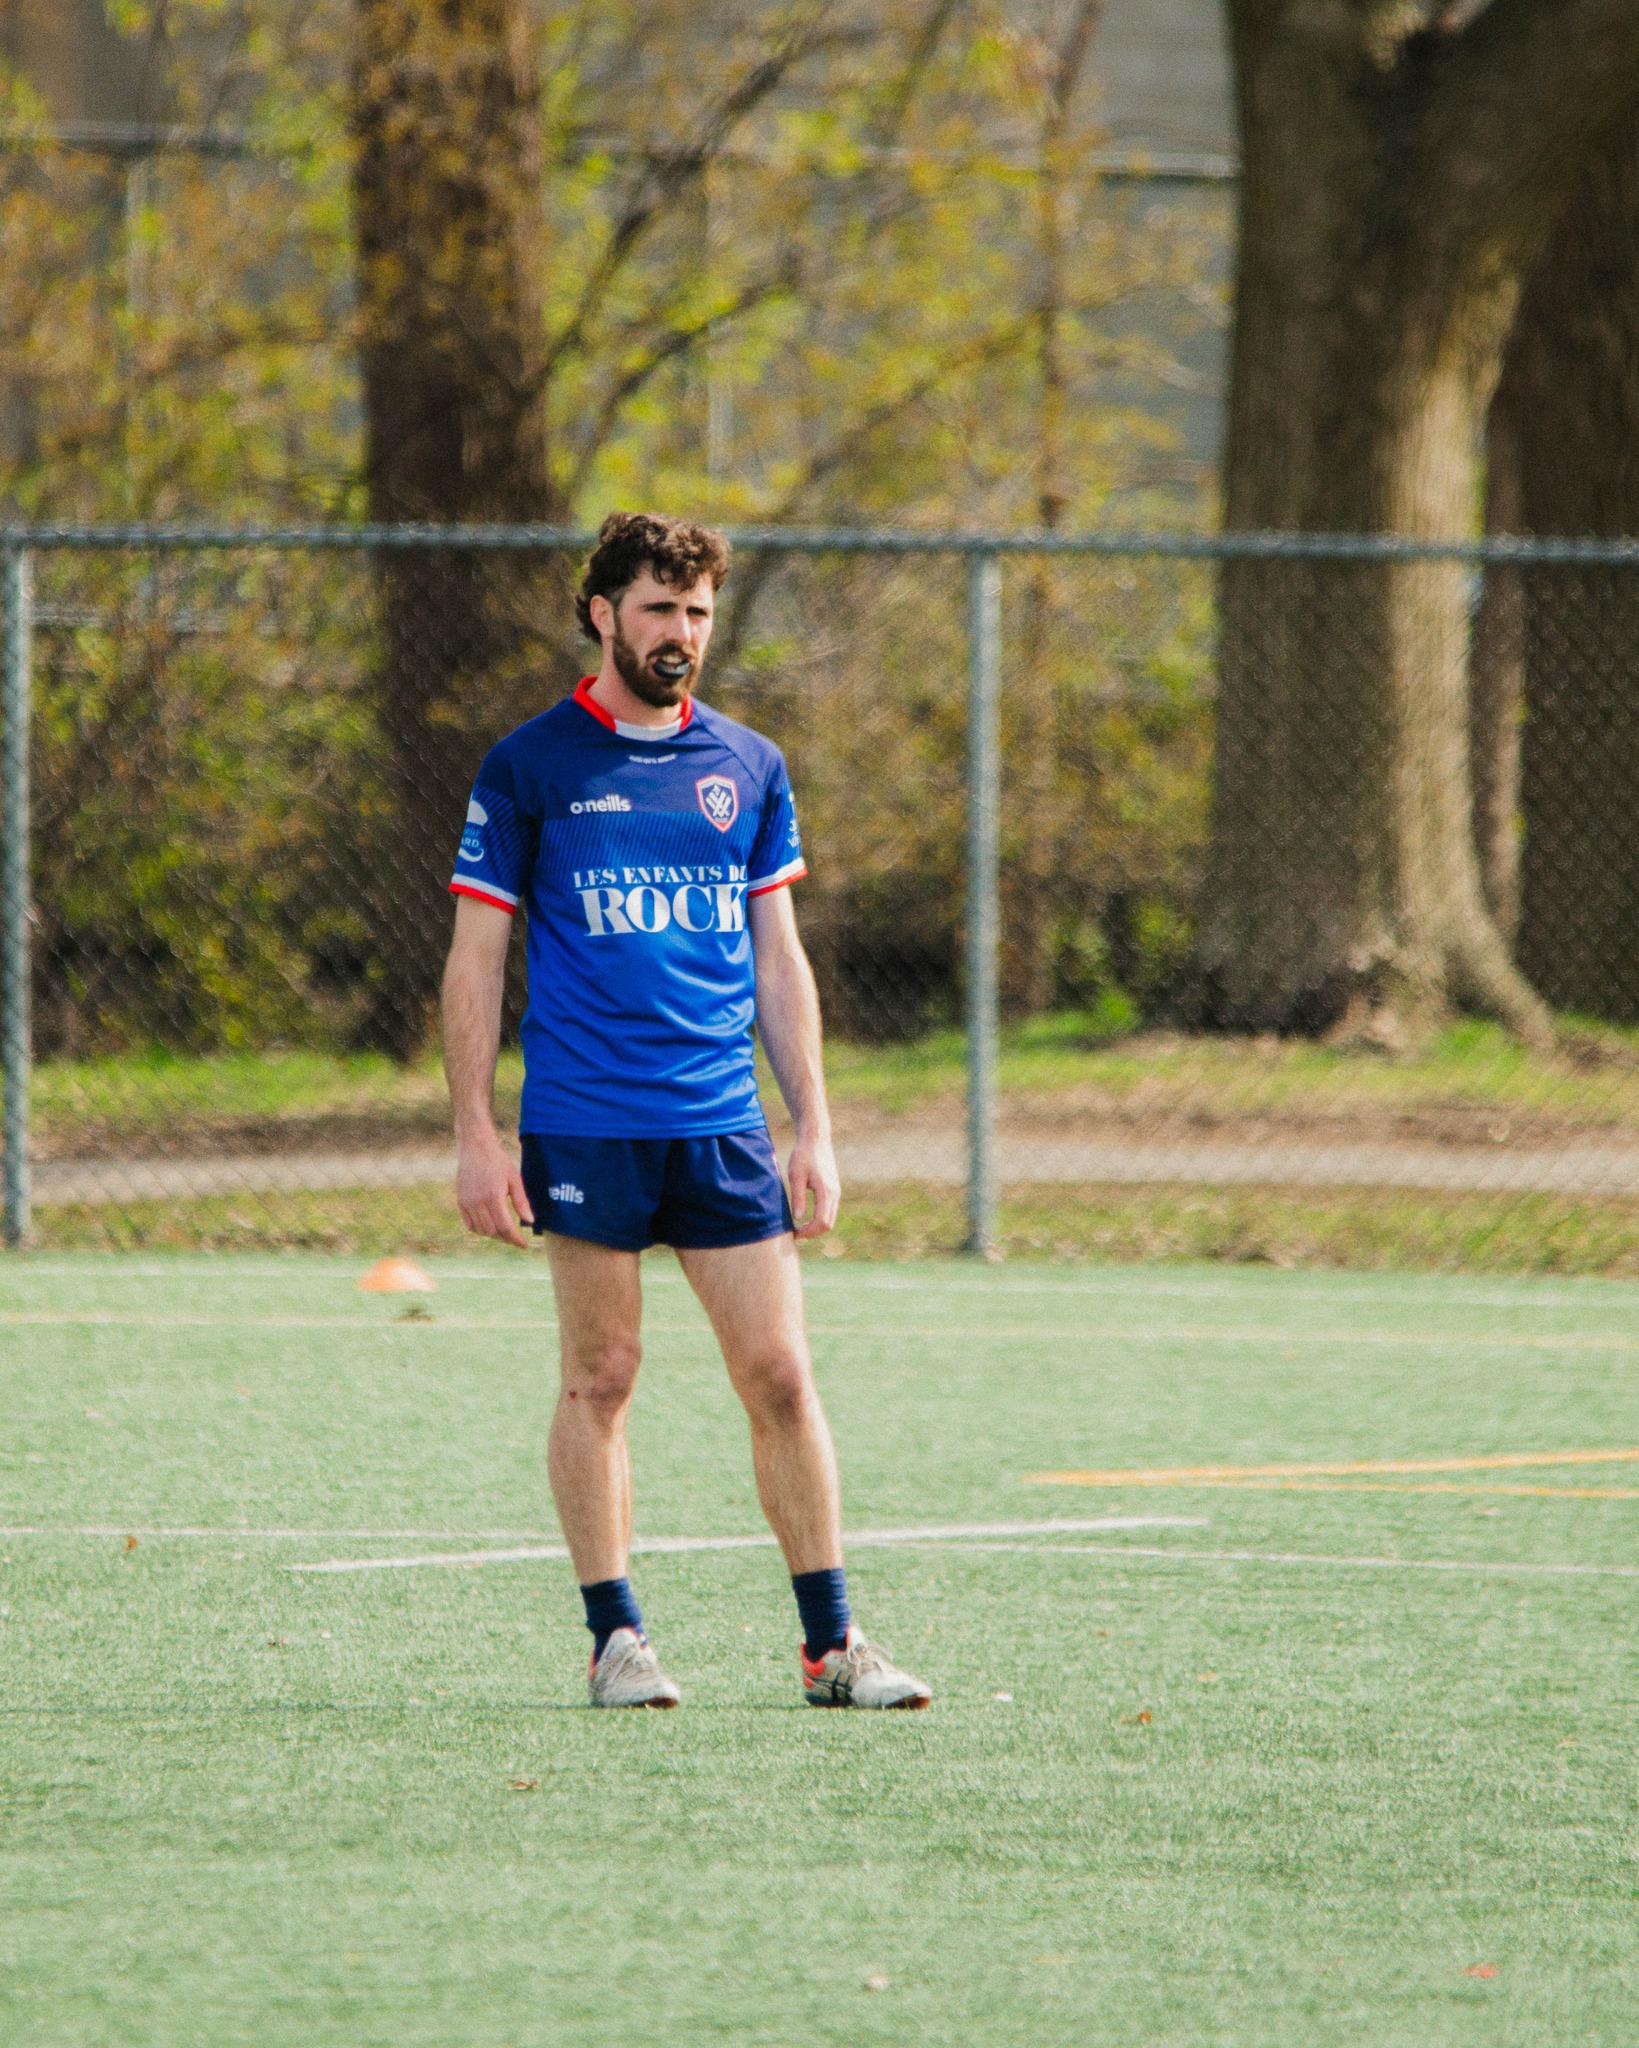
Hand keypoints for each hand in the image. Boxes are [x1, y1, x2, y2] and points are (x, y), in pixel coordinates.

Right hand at [455, 1127, 534, 1248]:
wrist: (475, 1147)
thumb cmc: (498, 1161)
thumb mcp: (514, 1179)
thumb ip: (521, 1202)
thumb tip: (530, 1221)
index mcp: (493, 1197)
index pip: (505, 1227)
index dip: (515, 1239)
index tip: (524, 1245)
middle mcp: (478, 1202)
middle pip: (492, 1232)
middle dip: (505, 1238)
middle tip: (515, 1238)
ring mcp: (467, 1203)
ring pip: (480, 1230)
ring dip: (493, 1234)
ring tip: (504, 1231)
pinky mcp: (460, 1201)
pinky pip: (469, 1224)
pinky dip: (479, 1229)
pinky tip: (489, 1226)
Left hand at [786, 1129, 839, 1238]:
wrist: (816, 1139)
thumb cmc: (803, 1155)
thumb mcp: (796, 1175)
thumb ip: (798, 1197)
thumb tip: (798, 1218)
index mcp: (826, 1191)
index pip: (821, 1222)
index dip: (808, 1232)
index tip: (794, 1233)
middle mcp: (834, 1193)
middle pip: (828, 1224)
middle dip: (813, 1233)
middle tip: (796, 1234)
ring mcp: (836, 1192)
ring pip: (830, 1218)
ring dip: (816, 1227)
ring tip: (800, 1228)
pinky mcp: (834, 1189)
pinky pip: (830, 1211)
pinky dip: (820, 1219)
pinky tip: (807, 1217)